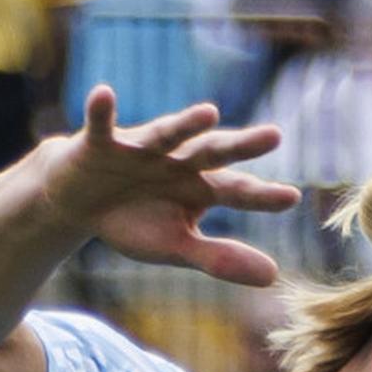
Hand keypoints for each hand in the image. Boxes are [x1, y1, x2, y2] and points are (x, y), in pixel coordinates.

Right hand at [38, 89, 304, 289]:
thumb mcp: (176, 245)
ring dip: (186, 123)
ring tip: (209, 112)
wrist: (79, 202)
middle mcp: (177, 160)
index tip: (292, 198)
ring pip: (167, 133)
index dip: (261, 195)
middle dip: (241, 145)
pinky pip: (100, 124)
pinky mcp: (99, 143)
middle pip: (213, 152)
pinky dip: (101, 110)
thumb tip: (274, 276)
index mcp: (199, 185)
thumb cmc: (134, 220)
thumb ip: (220, 258)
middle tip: (273, 136)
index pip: (237, 189)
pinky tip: (104, 94)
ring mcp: (140, 148)